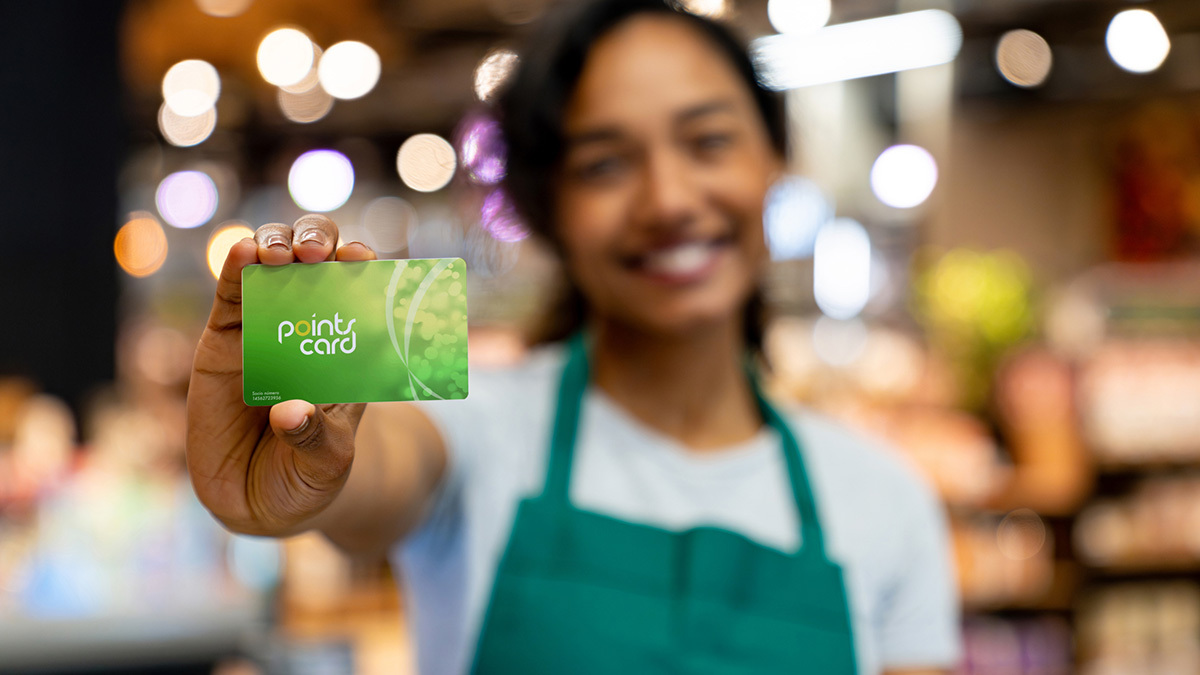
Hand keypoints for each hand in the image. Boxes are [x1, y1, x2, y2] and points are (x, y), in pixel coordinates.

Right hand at [186, 214, 377, 535]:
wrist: (253, 502)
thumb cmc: (304, 478)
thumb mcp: (323, 464)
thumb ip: (314, 438)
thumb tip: (290, 412)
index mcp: (349, 349)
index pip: (363, 292)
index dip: (364, 269)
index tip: (364, 260)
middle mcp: (310, 328)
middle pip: (319, 262)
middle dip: (320, 243)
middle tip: (318, 254)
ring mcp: (266, 328)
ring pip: (273, 264)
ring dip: (278, 245)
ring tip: (280, 256)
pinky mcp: (225, 339)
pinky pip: (230, 293)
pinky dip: (235, 265)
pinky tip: (244, 252)